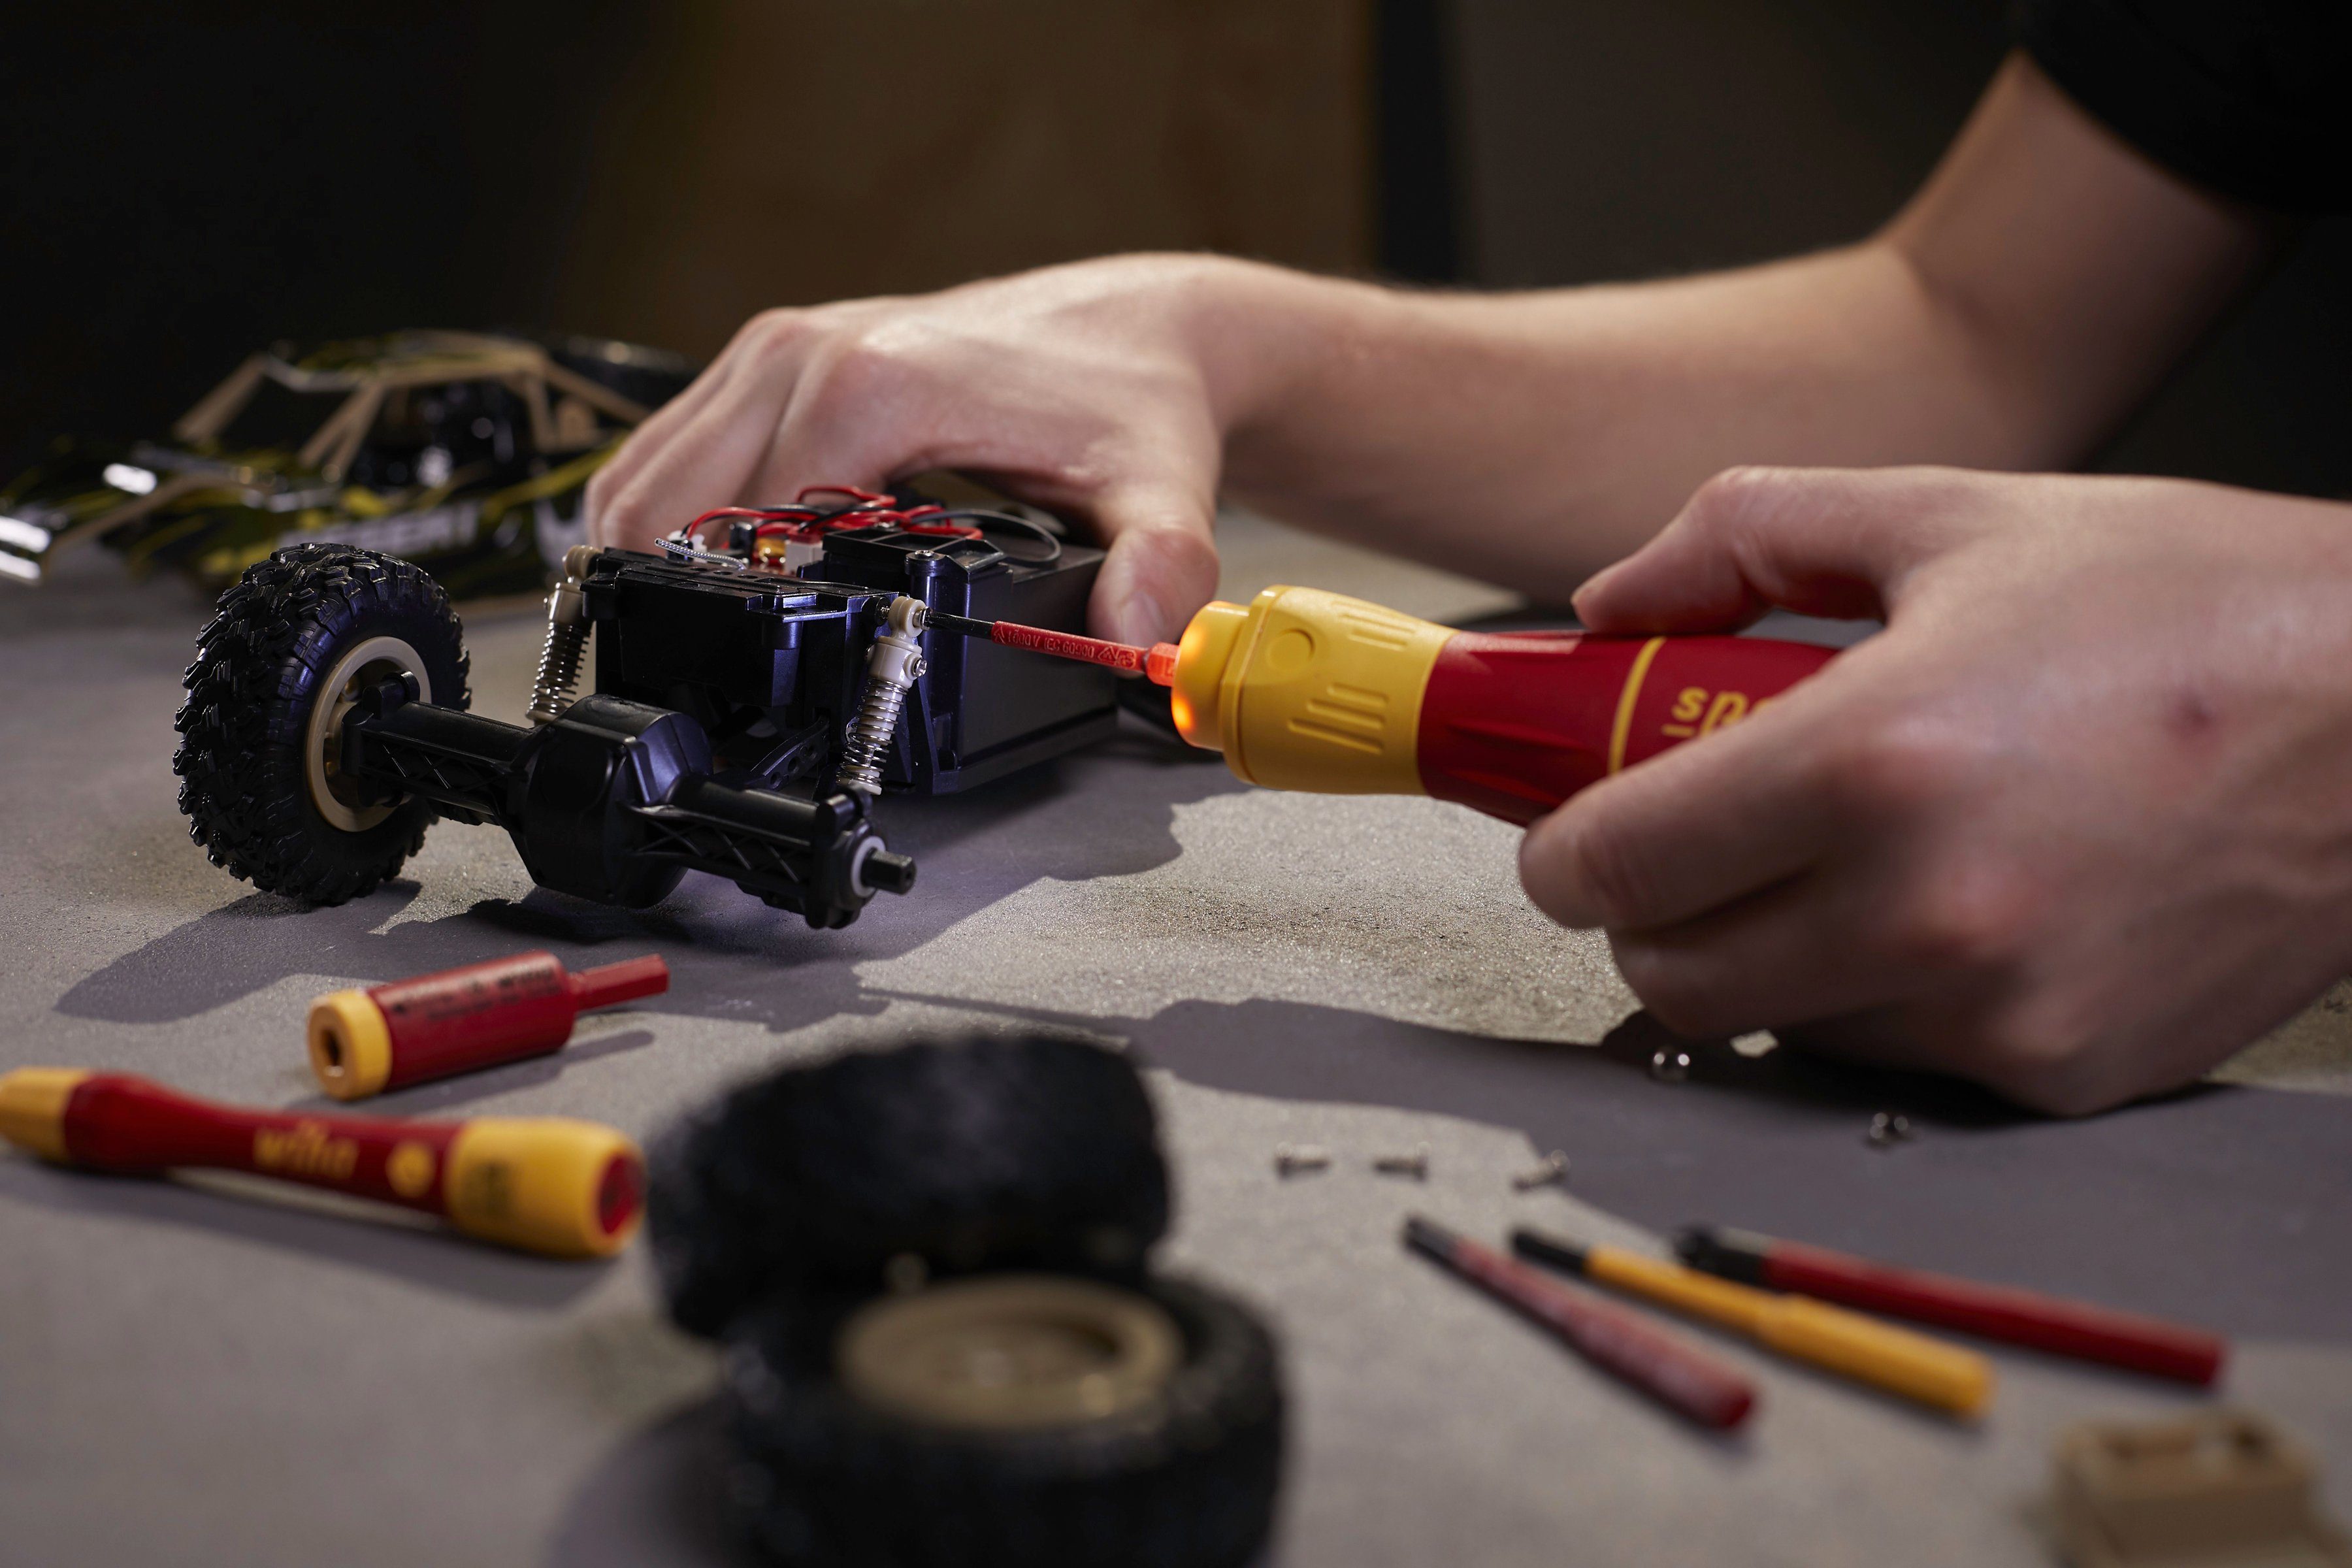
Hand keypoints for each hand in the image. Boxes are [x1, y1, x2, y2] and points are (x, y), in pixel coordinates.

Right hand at [587, 255, 1271, 644]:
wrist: (1139, 325)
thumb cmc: (1133, 404)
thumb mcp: (1157, 492)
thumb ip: (1155, 569)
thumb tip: (1136, 640)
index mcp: (869, 385)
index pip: (744, 525)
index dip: (749, 617)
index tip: (775, 682)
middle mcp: (800, 352)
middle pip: (663, 504)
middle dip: (675, 600)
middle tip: (722, 680)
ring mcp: (773, 347)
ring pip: (646, 475)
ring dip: (654, 559)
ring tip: (705, 638)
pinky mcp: (768, 356)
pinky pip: (672, 446)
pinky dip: (668, 515)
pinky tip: (710, 574)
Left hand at [1520, 465, 2351, 1112]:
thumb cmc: (2186, 605)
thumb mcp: (1947, 515)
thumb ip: (1744, 539)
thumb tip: (1610, 602)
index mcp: (1869, 762)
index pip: (1611, 866)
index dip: (1563, 851)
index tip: (1574, 832)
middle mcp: (1925, 910)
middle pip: (1668, 977)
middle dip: (1649, 916)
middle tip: (1691, 851)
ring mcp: (1999, 1010)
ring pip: (1776, 1026)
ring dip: (1767, 958)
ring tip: (1841, 862)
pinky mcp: (2065, 1071)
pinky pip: (1897, 1056)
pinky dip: (1882, 996)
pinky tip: (1949, 907)